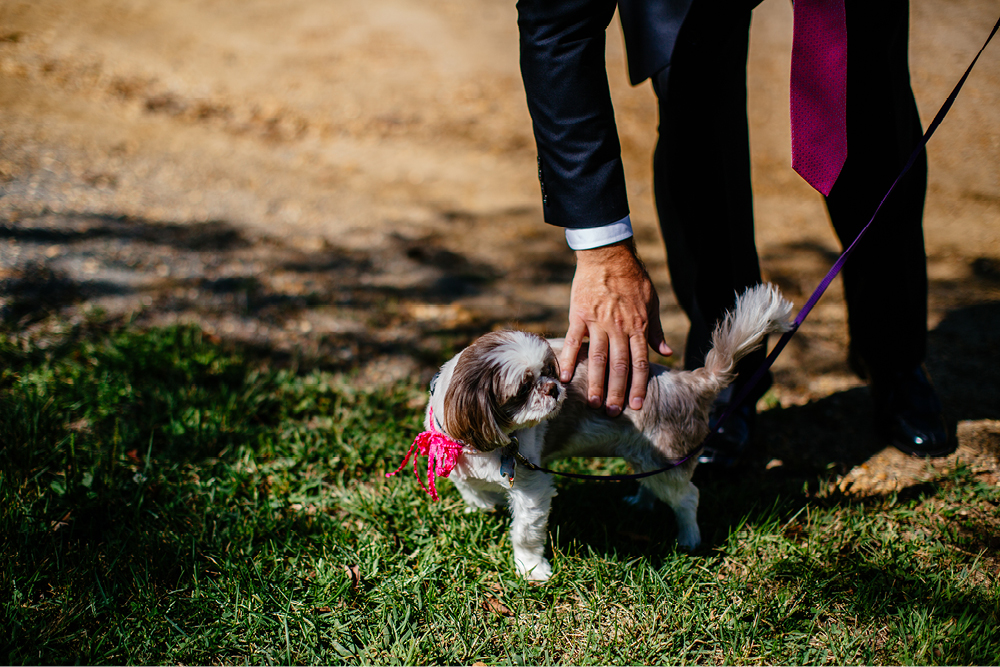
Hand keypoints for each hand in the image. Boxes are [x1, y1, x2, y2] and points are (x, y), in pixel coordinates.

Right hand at [560, 239, 671, 415]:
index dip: (639, 386)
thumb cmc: (633, 279)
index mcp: (637, 327)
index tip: (637, 405)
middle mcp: (619, 329)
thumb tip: (666, 352)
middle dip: (617, 391)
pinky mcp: (579, 316)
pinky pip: (574, 342)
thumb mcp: (651, 303)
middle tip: (613, 412)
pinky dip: (568, 360)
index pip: (640, 363)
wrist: (608, 256)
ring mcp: (598, 323)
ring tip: (594, 403)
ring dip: (596, 383)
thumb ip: (656, 330)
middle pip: (619, 366)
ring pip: (597, 359)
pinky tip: (564, 377)